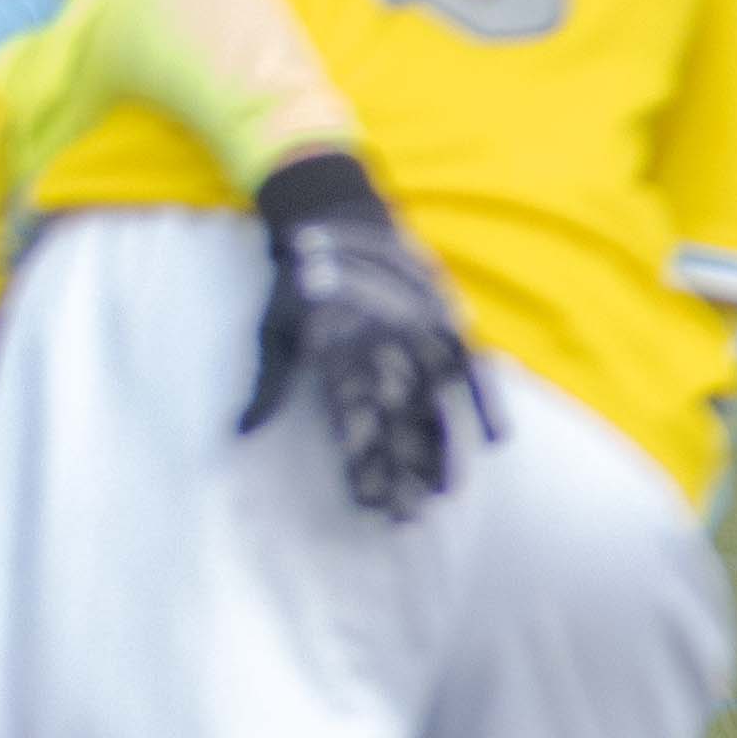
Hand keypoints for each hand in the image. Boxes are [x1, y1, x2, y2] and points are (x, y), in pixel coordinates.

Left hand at [243, 150, 495, 524]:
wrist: (338, 217)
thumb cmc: (296, 283)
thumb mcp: (273, 328)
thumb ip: (266, 385)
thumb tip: (239, 435)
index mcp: (339, 349)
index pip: (353, 421)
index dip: (363, 465)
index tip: (368, 504)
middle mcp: (386, 345)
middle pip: (396, 423)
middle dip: (401, 473)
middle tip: (405, 520)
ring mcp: (421, 333)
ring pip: (435, 404)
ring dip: (439, 452)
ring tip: (439, 497)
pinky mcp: (447, 321)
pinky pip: (473, 368)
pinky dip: (488, 402)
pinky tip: (497, 441)